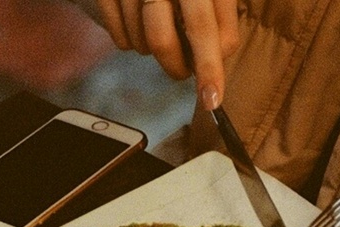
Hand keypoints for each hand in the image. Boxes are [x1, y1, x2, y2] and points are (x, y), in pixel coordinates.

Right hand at [89, 0, 238, 107]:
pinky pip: (119, 36)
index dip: (211, 69)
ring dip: (153, 52)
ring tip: (161, 37)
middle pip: (165, 39)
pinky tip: (137, 30)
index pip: (207, 31)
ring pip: (141, 40)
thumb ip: (219, 15)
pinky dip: (130, 42)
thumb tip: (221, 56)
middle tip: (184, 77)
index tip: (212, 97)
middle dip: (178, 69)